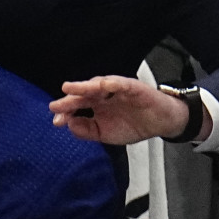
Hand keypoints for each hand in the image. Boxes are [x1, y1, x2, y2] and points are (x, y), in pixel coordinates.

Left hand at [50, 75, 211, 144]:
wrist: (161, 123)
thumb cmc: (134, 124)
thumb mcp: (106, 134)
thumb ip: (87, 131)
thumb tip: (70, 124)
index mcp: (97, 105)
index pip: (77, 106)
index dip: (66, 112)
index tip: (56, 121)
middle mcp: (104, 95)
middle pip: (84, 94)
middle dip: (70, 99)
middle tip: (56, 106)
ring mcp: (118, 90)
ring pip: (98, 85)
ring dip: (84, 86)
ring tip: (71, 89)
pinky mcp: (134, 88)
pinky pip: (122, 84)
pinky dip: (112, 83)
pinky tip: (103, 85)